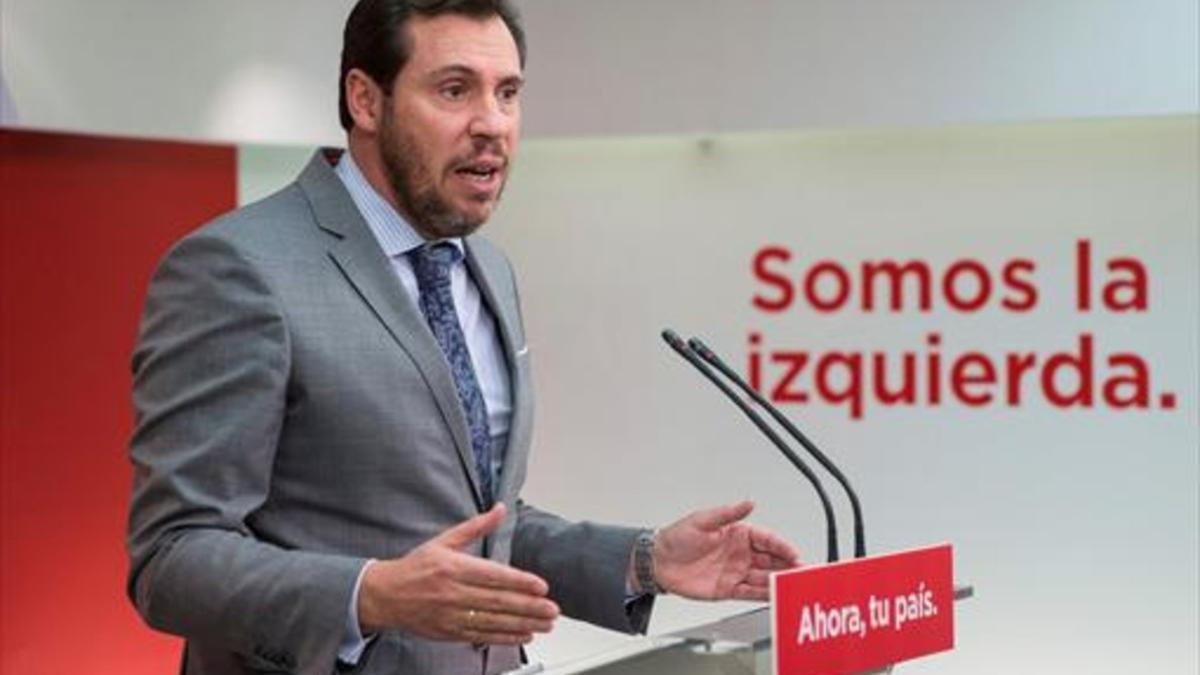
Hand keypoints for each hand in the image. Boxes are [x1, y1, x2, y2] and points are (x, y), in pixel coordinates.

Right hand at [357, 503, 559, 644]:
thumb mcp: (443, 540)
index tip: (540, 585)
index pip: (492, 575)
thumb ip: (476, 527)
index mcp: (453, 568)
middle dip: (528, 607)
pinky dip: (505, 637)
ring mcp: (451, 615)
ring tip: (545, 623)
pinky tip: (524, 635)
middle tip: (552, 609)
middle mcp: (453, 593)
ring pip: (494, 622)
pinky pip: (482, 636)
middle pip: (497, 601)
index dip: (519, 581)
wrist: (384, 596)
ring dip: (523, 624)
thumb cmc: (415, 567)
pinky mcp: (450, 632)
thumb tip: (500, 509)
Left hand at [649, 500, 800, 600]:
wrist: (658, 562)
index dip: (782, 547)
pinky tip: (775, 596)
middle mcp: (740, 554)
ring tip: (792, 586)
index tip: (793, 553)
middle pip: (771, 560)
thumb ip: (728, 513)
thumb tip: (749, 502)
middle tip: (802, 572)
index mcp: (738, 534)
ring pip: (763, 578)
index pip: (767, 540)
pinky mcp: (727, 589)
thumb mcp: (702, 520)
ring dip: (778, 582)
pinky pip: (749, 593)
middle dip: (788, 566)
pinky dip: (763, 595)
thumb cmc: (677, 538)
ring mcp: (735, 572)